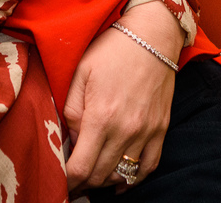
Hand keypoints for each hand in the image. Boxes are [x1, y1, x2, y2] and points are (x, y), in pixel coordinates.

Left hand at [62, 2, 180, 191]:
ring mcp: (146, 132)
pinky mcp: (161, 129)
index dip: (68, 181)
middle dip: (83, 183)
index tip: (60, 181)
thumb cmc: (111, 51)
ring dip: (104, 180)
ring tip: (91, 176)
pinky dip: (133, 179)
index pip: (81, 167)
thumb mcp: (80, 74)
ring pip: (123, 175)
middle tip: (71, 180)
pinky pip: (148, 166)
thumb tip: (72, 139)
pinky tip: (119, 181)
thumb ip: (72, 110)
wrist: (151, 37)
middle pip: (100, 176)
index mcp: (101, 117)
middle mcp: (125, 131)